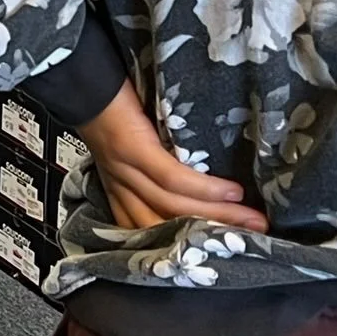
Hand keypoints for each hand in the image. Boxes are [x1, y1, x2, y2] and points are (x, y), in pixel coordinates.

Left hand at [79, 81, 268, 233]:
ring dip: (219, 216)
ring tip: (252, 221)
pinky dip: (204, 189)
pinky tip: (232, 193)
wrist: (83, 81)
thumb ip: (151, 172)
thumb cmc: (109, 111)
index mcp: (120, 192)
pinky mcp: (134, 151)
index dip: (184, 249)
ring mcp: (127, 172)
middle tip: (253, 242)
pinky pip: (172, 178)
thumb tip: (197, 186)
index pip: (150, 233)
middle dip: (213, 237)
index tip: (221, 254)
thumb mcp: (128, 152)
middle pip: (169, 227)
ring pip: (176, 207)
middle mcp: (122, 189)